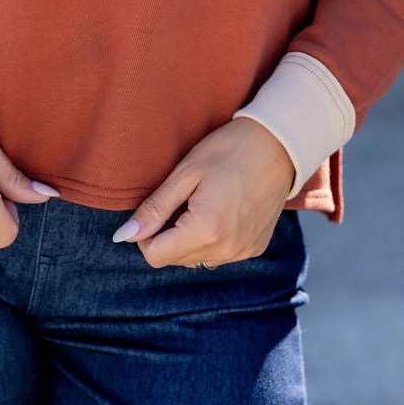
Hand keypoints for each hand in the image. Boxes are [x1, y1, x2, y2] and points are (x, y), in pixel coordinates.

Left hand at [112, 118, 296, 267]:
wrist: (279, 144)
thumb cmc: (228, 150)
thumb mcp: (185, 173)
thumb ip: (154, 208)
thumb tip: (123, 236)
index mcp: (206, 231)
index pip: (155, 256)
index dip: (146, 233)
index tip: (157, 207)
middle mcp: (227, 251)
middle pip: (174, 259)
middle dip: (168, 234)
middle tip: (182, 198)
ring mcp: (243, 253)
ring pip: (195, 260)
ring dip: (188, 238)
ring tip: (202, 202)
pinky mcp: (254, 249)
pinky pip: (218, 255)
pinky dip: (210, 238)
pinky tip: (220, 209)